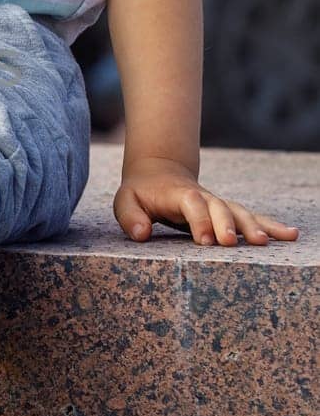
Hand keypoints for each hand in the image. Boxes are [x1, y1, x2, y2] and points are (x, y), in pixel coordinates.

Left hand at [114, 157, 299, 246]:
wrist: (159, 172)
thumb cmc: (141, 192)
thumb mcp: (125, 201)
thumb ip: (130, 217)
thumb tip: (141, 233)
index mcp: (179, 194)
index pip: (192, 205)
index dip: (199, 220)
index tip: (204, 241)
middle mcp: (204, 197)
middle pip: (220, 208)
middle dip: (228, 225)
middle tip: (232, 243)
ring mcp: (218, 204)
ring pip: (240, 212)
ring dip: (255, 226)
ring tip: (268, 241)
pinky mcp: (227, 213)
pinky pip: (251, 217)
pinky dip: (270, 225)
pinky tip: (289, 235)